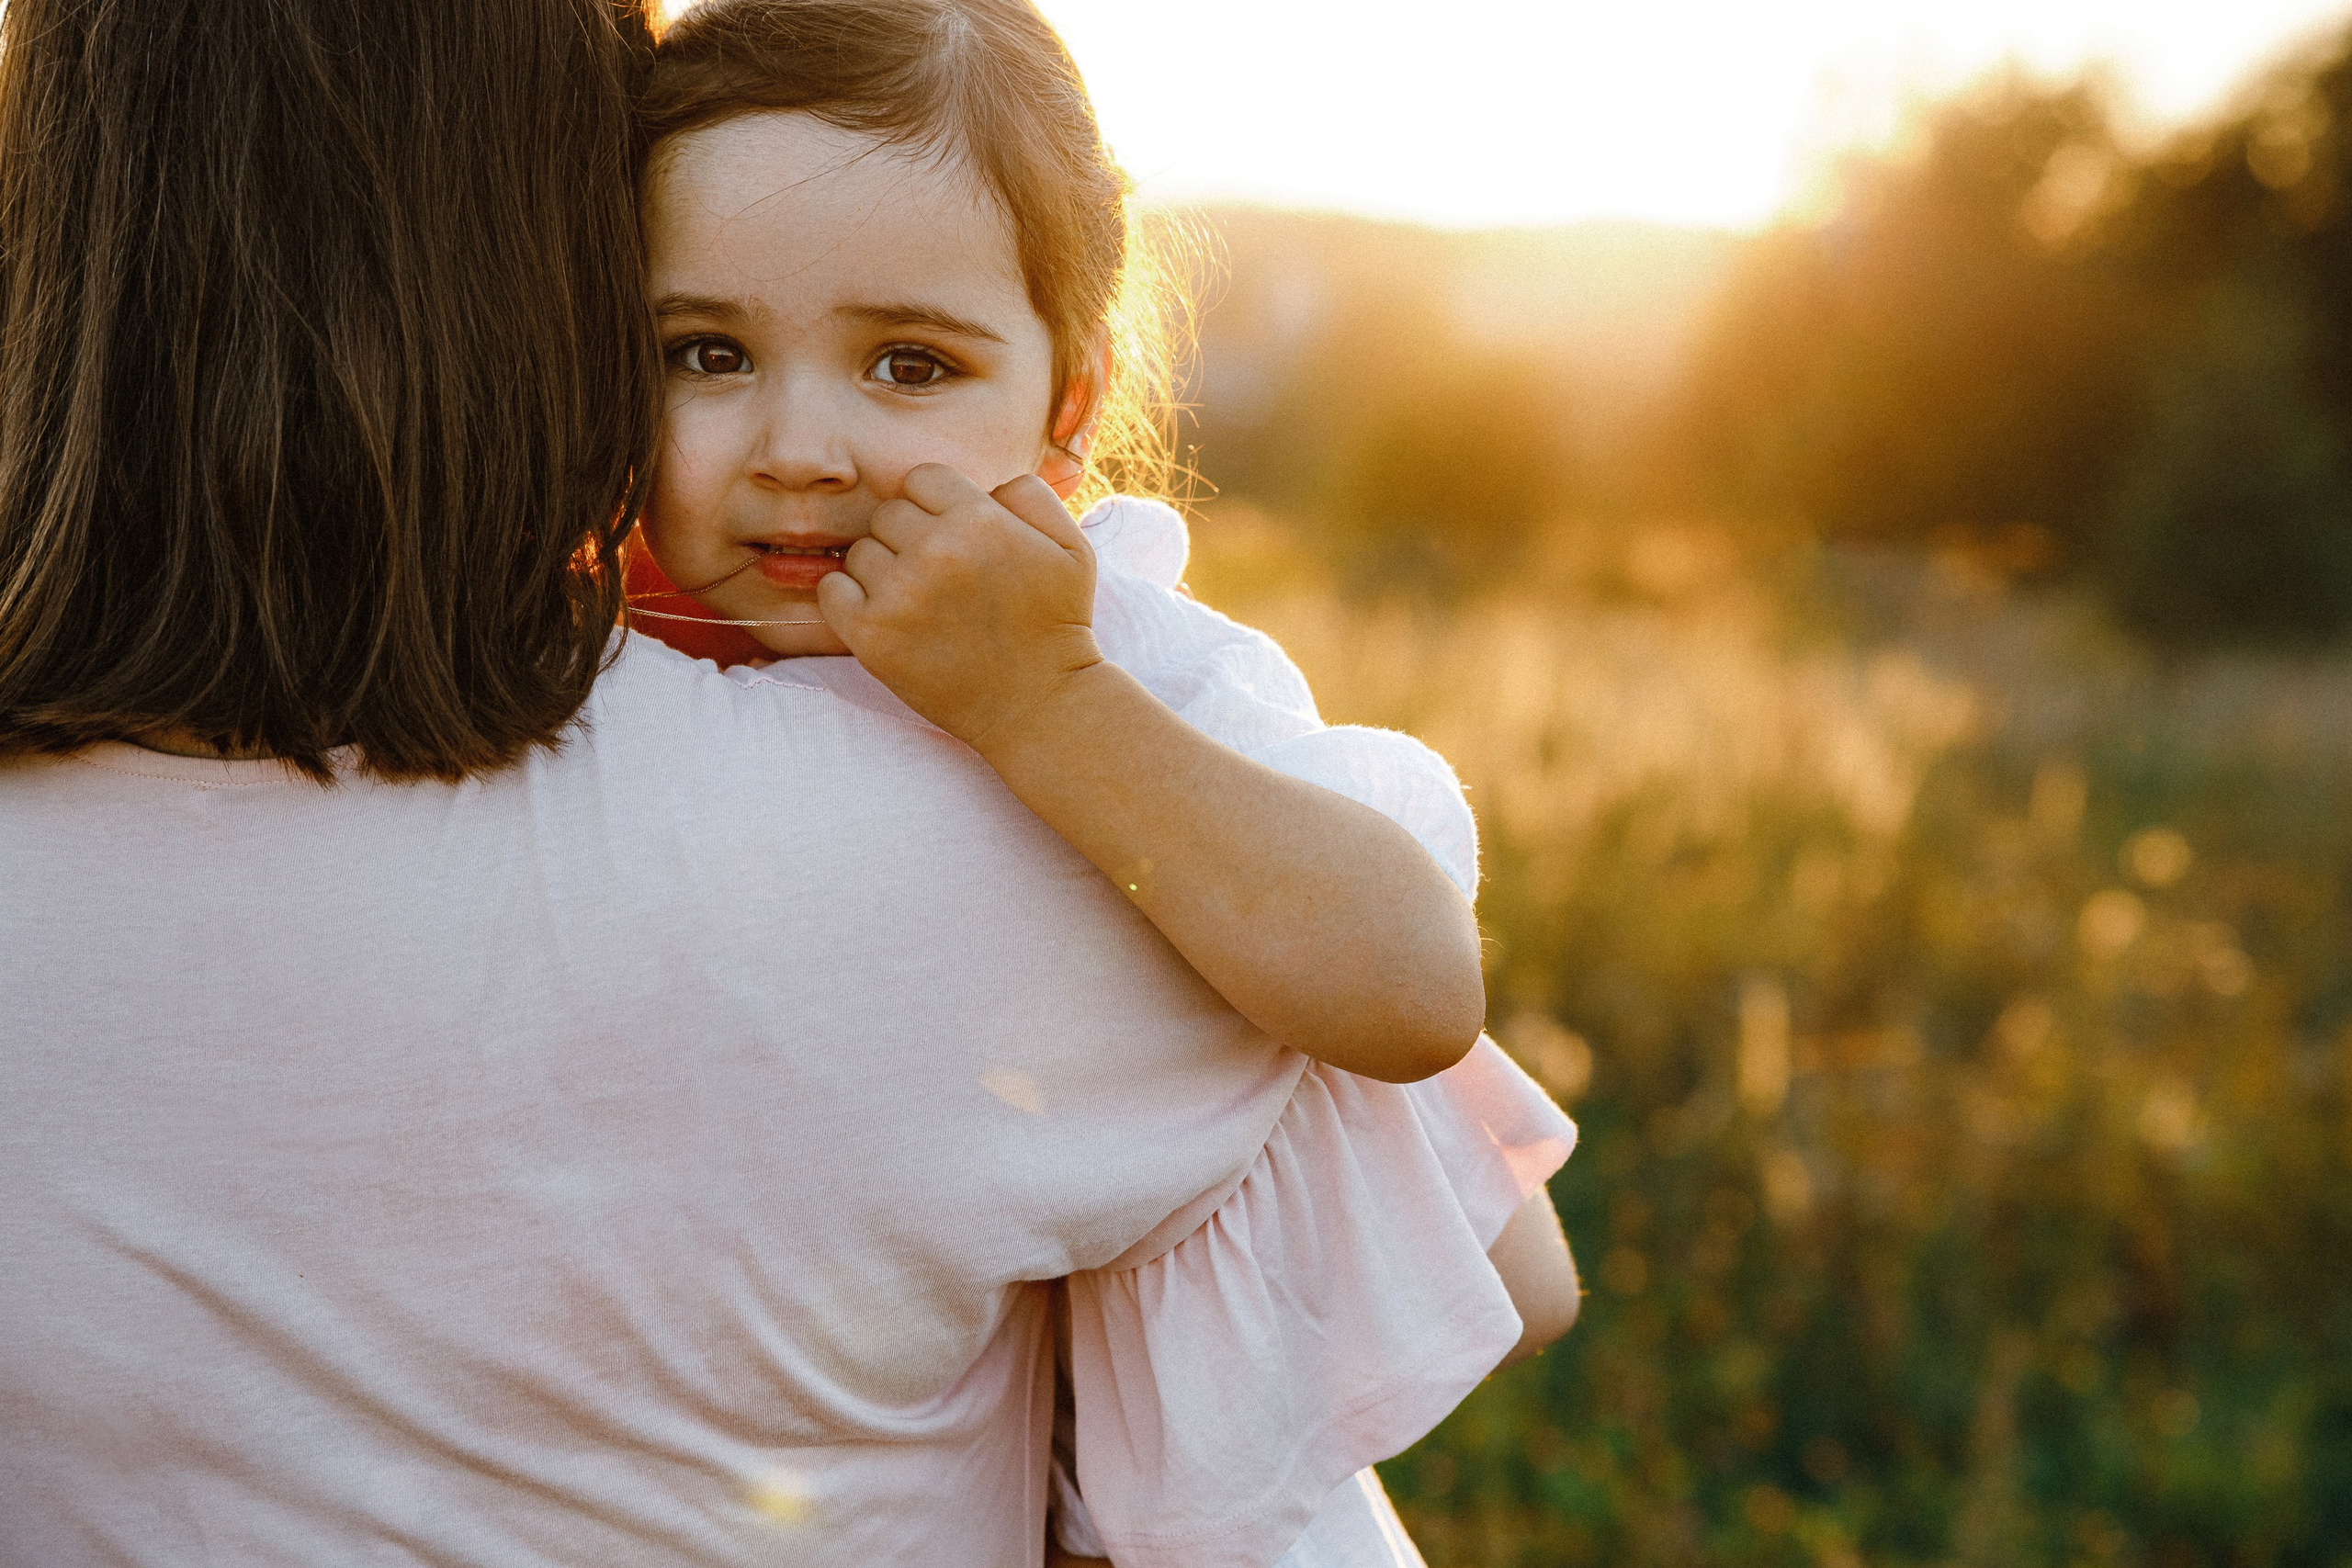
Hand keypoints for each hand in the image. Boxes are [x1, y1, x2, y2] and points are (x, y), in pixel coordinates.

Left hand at [817, 464, 1103, 750]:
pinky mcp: (872, 636)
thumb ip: (1030, 494)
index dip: (937, 507)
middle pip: (889, 513)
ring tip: (920, 603)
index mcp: (980, 519)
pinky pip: (831, 591)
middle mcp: (935, 551)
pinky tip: (884, 615)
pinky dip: (848, 600)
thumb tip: (983, 484)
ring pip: (861, 551)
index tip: (954, 541)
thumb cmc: (1056, 624)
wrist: (1040, 706)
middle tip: (940, 578)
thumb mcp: (1072, 547)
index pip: (922, 479)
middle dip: (910, 538)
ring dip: (883, 571)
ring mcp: (899, 594)